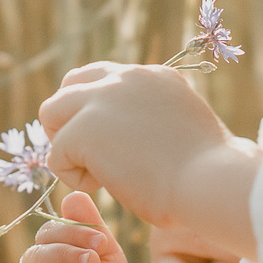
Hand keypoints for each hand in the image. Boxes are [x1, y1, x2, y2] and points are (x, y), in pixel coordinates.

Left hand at [38, 64, 262, 259]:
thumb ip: (151, 121)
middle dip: (70, 122)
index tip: (111, 145)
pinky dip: (74, 177)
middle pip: (69, 86)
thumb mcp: (181, 131)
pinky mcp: (85, 128)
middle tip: (91, 159)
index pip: (103, 79)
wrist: (211, 182)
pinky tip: (104, 187)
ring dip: (66, 145)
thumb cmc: (207, 175)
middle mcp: (126, 77)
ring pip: (51, 113)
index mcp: (153, 76)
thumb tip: (125, 140)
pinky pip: (56, 155)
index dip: (95, 112)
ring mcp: (103, 98)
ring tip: (96, 174)